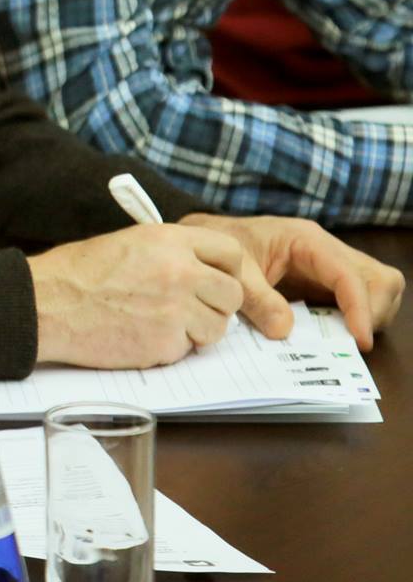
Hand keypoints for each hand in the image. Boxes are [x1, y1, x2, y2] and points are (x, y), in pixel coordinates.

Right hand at [30, 222, 290, 367]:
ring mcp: (176, 309)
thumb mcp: (128, 243)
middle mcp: (180, 271)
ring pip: (217, 327)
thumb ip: (170, 253)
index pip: (231, 252)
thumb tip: (202, 271)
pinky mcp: (165, 342)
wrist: (46, 305)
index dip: (229, 270)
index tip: (218, 280)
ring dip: (196, 331)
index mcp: (170, 240)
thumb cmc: (76, 273)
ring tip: (160, 324)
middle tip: (192, 310)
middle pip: (233, 294)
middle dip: (217, 306)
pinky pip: (187, 350)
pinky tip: (141, 336)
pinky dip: (169, 348)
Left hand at [181, 213, 405, 349]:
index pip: (350, 274)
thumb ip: (255, 298)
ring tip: (340, 341)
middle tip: (350, 342)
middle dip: (372, 312)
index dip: (359, 308)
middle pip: (378, 280)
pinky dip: (349, 323)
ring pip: (375, 291)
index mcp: (307, 240)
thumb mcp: (233, 270)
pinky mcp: (322, 286)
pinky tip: (326, 338)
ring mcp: (328, 269)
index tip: (358, 341)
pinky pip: (354, 304)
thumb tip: (284, 330)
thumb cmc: (218, 245)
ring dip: (365, 318)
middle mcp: (326, 252)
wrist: (203, 238)